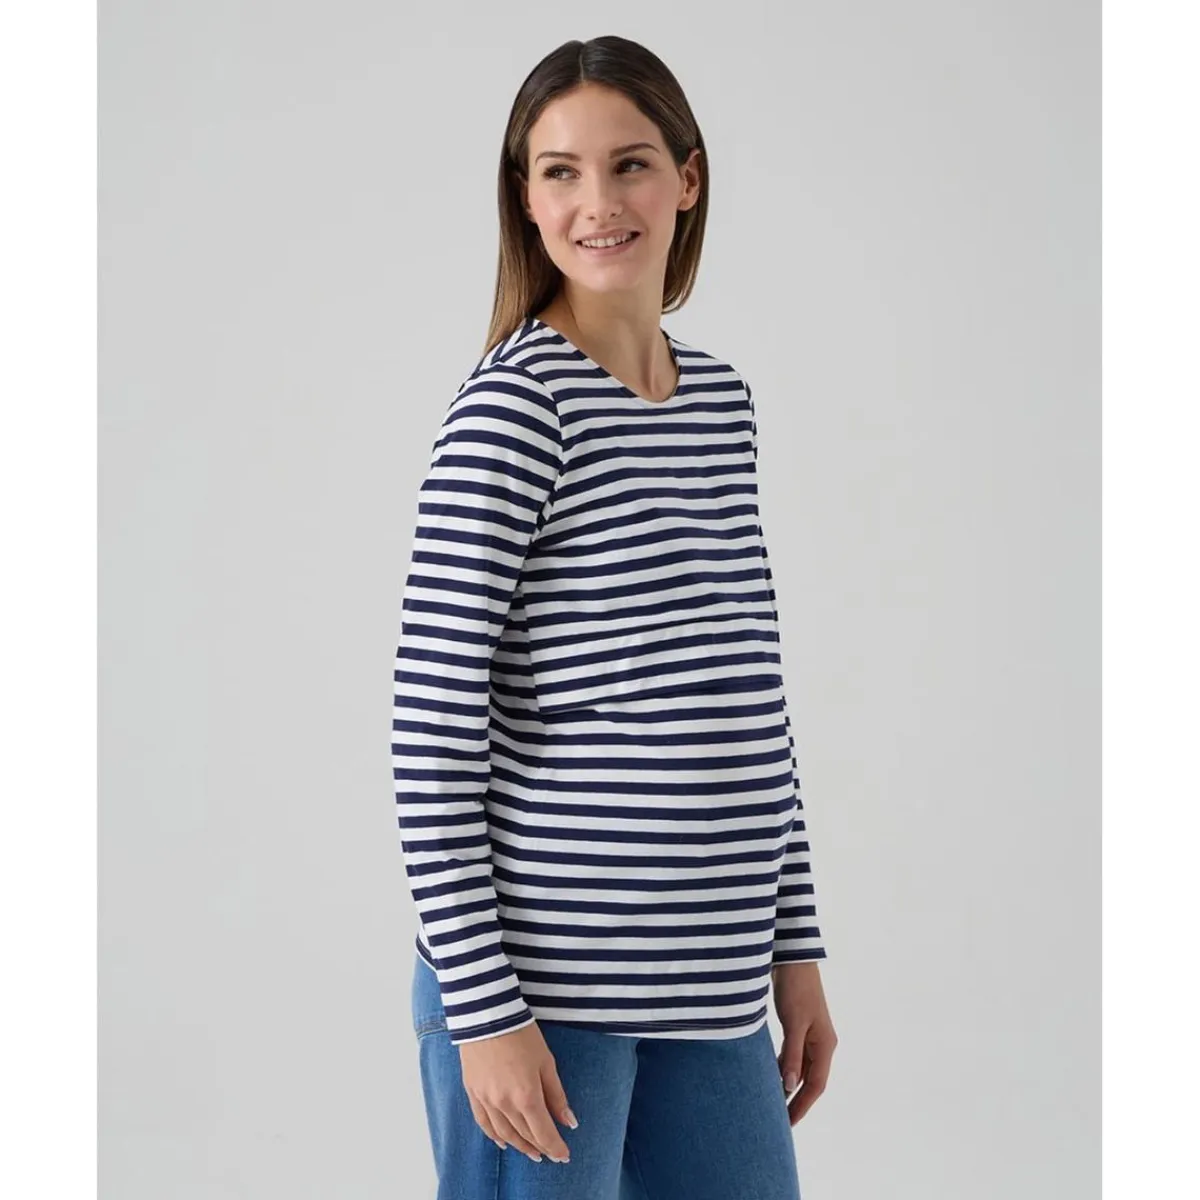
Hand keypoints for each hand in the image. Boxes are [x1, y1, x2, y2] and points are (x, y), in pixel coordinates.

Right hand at [458, 1021, 577, 1163]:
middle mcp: (504, 1104)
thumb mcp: (546, 1062)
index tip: (564, 1156)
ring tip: (532, 1152)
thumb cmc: (521, 1034)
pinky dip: (494, 1136)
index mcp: (526, 1096)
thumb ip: (556, 1095)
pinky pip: (484, 1123)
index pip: (543, 1133)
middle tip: (551, 1154)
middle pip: (525, 1135)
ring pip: (504, 1133)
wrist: (487, 1015)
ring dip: (520, 1145)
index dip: (555, 1147)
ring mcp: (486, 1100)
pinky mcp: (473, 1093)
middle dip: (540, 1146)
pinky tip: (503, 1142)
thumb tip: (569, 1121)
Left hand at [772, 962, 836, 1125]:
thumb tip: (790, 1086)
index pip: (816, 1085)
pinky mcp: (798, 1026)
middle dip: (795, 1101)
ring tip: (772, 1104)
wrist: (793, 958)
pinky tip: (770, 1077)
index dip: (802, 1106)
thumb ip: (792, 1055)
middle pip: (809, 1081)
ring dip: (788, 1086)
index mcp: (825, 1045)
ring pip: (800, 1069)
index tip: (788, 1125)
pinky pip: (792, 1056)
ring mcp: (810, 1035)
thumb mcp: (794, 1023)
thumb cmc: (796, 988)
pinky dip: (783, 1068)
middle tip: (778, 1122)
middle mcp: (821, 1044)